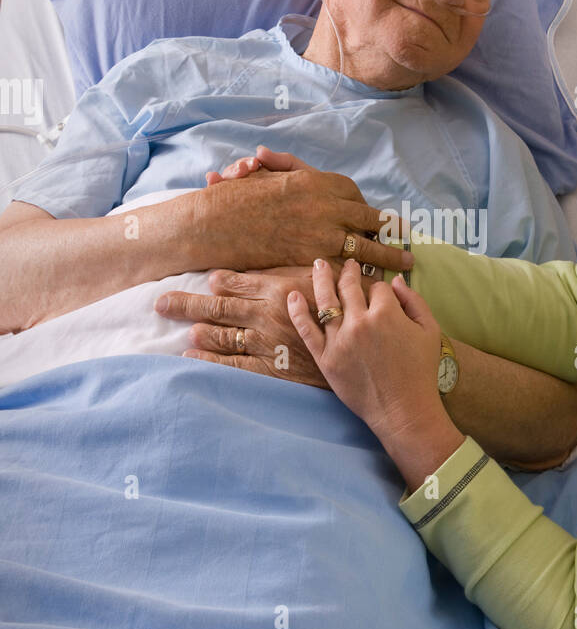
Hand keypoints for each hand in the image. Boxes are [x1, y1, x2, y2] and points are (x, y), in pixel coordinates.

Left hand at [155, 265, 374, 387]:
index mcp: (280, 289)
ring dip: (196, 330)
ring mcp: (264, 344)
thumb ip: (298, 270)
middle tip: (159, 302)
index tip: (203, 279)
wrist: (365, 356)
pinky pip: (229, 364)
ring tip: (180, 326)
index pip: (236, 281)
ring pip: (218, 334)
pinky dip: (206, 359)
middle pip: (216, 307)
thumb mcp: (328, 285)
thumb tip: (286, 258)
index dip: (216, 281)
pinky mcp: (267, 370)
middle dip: (184, 303)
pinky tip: (190, 355)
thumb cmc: (350, 314)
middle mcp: (266, 315)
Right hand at [190, 148, 412, 274]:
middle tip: (407, 239)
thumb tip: (274, 158)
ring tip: (408, 264)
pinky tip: (376, 281)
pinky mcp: (315, 258)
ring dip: (388, 256)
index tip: (378, 218)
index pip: (355, 196)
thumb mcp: (265, 174)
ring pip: (366, 247)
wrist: (221, 223)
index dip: (366, 209)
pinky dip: (363, 275)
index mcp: (320, 182)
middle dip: (390, 231)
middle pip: (369, 219)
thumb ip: (282, 164)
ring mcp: (323, 233)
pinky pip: (346, 267)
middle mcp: (327, 205)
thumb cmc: (241, 198)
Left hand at [287, 258, 464, 486]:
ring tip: (319, 265)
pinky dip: (298, 312)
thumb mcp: (430, 331)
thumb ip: (415, 302)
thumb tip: (396, 282)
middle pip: (349, 287)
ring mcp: (339, 340)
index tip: (382, 294)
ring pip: (326, 302)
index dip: (381, 289)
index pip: (378, 288)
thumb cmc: (421, 372)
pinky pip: (307, 330)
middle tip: (347, 264)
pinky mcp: (325, 358)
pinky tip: (293, 295)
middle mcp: (360, 322)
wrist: (403, 409)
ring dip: (321, 279)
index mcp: (387, 313)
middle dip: (349, 272)